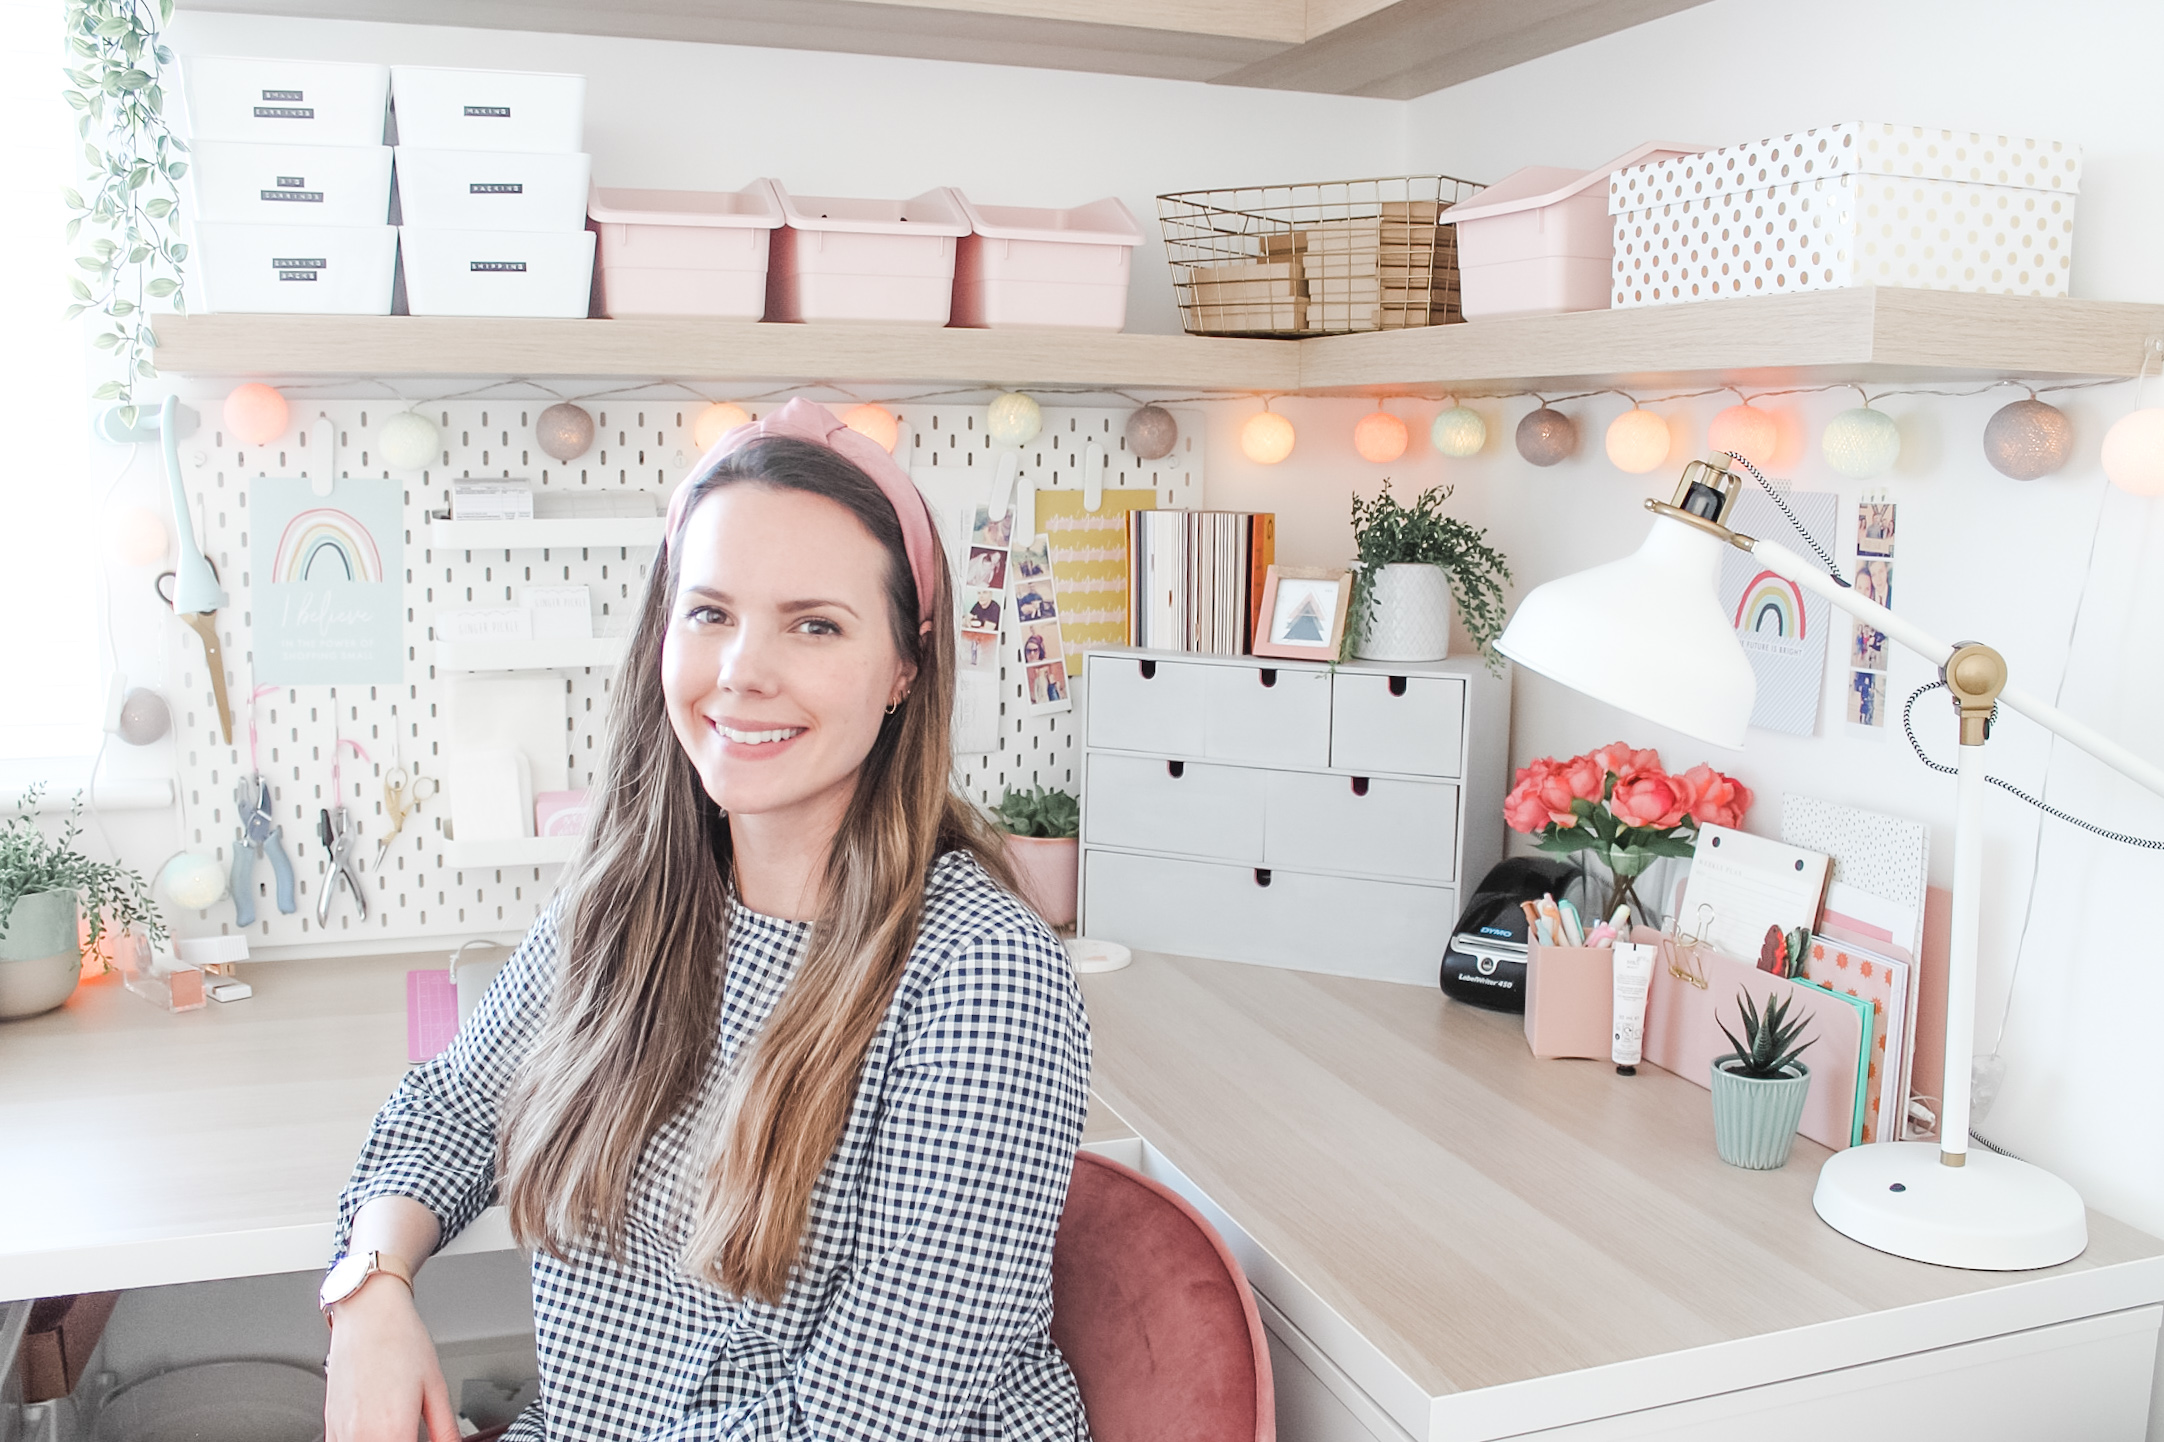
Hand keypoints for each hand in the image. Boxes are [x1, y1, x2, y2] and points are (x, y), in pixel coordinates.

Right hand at [323, 1272, 460, 1441]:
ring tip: (398, 1425)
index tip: (429, 1439)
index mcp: (393, 1432)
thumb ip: (445, 1429)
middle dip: (404, 1441)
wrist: (368, 1313)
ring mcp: (341, 1433)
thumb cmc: (400, 1340)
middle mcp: (362, 1438)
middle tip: (416, 1430)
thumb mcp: (436, 1386)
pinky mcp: (330, 1425)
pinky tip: (378, 1428)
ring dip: (384, 1441)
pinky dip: (364, 1440)